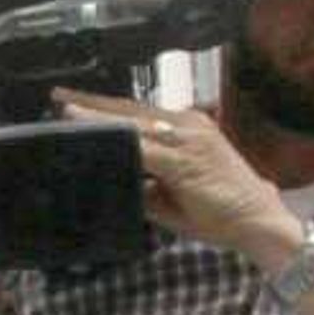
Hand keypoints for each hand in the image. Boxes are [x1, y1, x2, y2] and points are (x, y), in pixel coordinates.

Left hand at [55, 89, 292, 260]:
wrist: (256, 219)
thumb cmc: (217, 208)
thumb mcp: (169, 192)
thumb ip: (142, 181)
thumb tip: (110, 178)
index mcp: (186, 128)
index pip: (138, 113)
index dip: (104, 108)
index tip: (72, 103)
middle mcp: (188, 125)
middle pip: (130, 110)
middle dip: (92, 103)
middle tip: (58, 95)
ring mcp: (188, 138)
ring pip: (133, 123)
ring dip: (98, 117)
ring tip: (65, 111)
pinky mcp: (185, 158)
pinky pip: (142, 146)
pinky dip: (116, 139)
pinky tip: (94, 136)